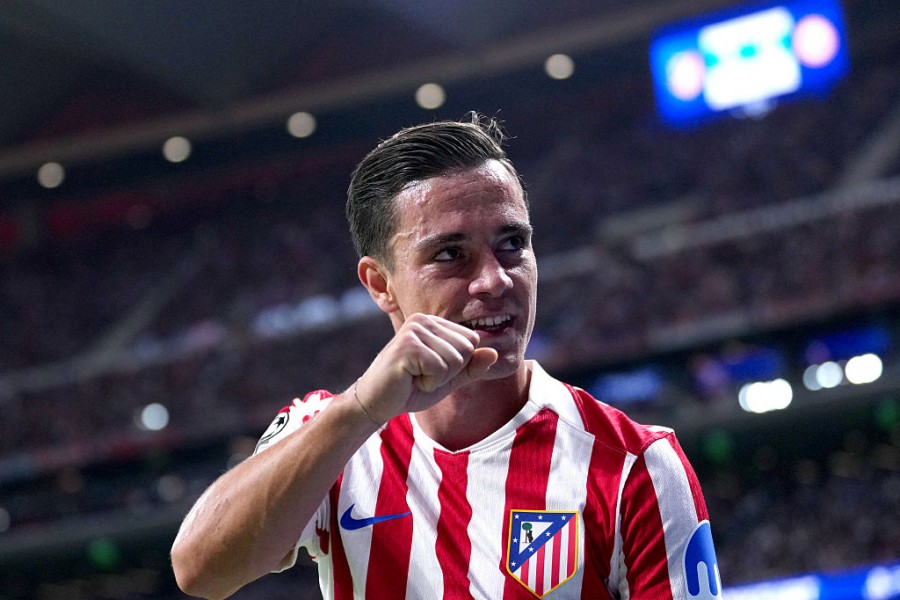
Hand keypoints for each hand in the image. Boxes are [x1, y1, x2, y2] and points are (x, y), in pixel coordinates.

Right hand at [353, 313, 497, 421]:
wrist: (376, 402)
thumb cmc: (411, 388)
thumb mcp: (448, 379)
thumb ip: (471, 367)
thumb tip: (495, 353)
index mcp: (434, 322)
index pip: (472, 341)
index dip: (458, 365)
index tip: (432, 370)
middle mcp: (424, 320)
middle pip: (466, 349)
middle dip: (449, 372)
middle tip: (422, 375)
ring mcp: (414, 331)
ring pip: (455, 360)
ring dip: (438, 379)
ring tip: (415, 377)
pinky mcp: (408, 346)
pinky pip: (441, 368)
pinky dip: (429, 382)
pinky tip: (410, 379)